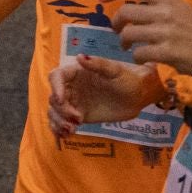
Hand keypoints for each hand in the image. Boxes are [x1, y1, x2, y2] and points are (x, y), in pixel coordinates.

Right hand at [48, 54, 162, 136]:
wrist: (138, 98)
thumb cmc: (128, 80)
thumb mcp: (115, 71)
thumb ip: (98, 65)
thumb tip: (79, 57)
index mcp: (77, 72)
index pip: (56, 77)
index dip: (55, 87)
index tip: (62, 100)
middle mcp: (72, 86)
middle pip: (53, 98)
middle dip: (61, 110)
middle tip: (77, 119)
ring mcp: (74, 102)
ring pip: (54, 112)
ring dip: (58, 122)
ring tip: (72, 130)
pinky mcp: (78, 116)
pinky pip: (61, 123)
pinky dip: (59, 130)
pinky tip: (67, 135)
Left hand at [103, 0, 191, 79]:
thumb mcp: (180, 7)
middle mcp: (165, 11)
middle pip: (125, 12)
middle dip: (116, 24)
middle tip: (118, 31)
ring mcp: (166, 32)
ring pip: (129, 34)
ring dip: (124, 42)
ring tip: (129, 47)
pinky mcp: (167, 52)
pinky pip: (139, 53)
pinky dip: (137, 57)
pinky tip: (144, 57)